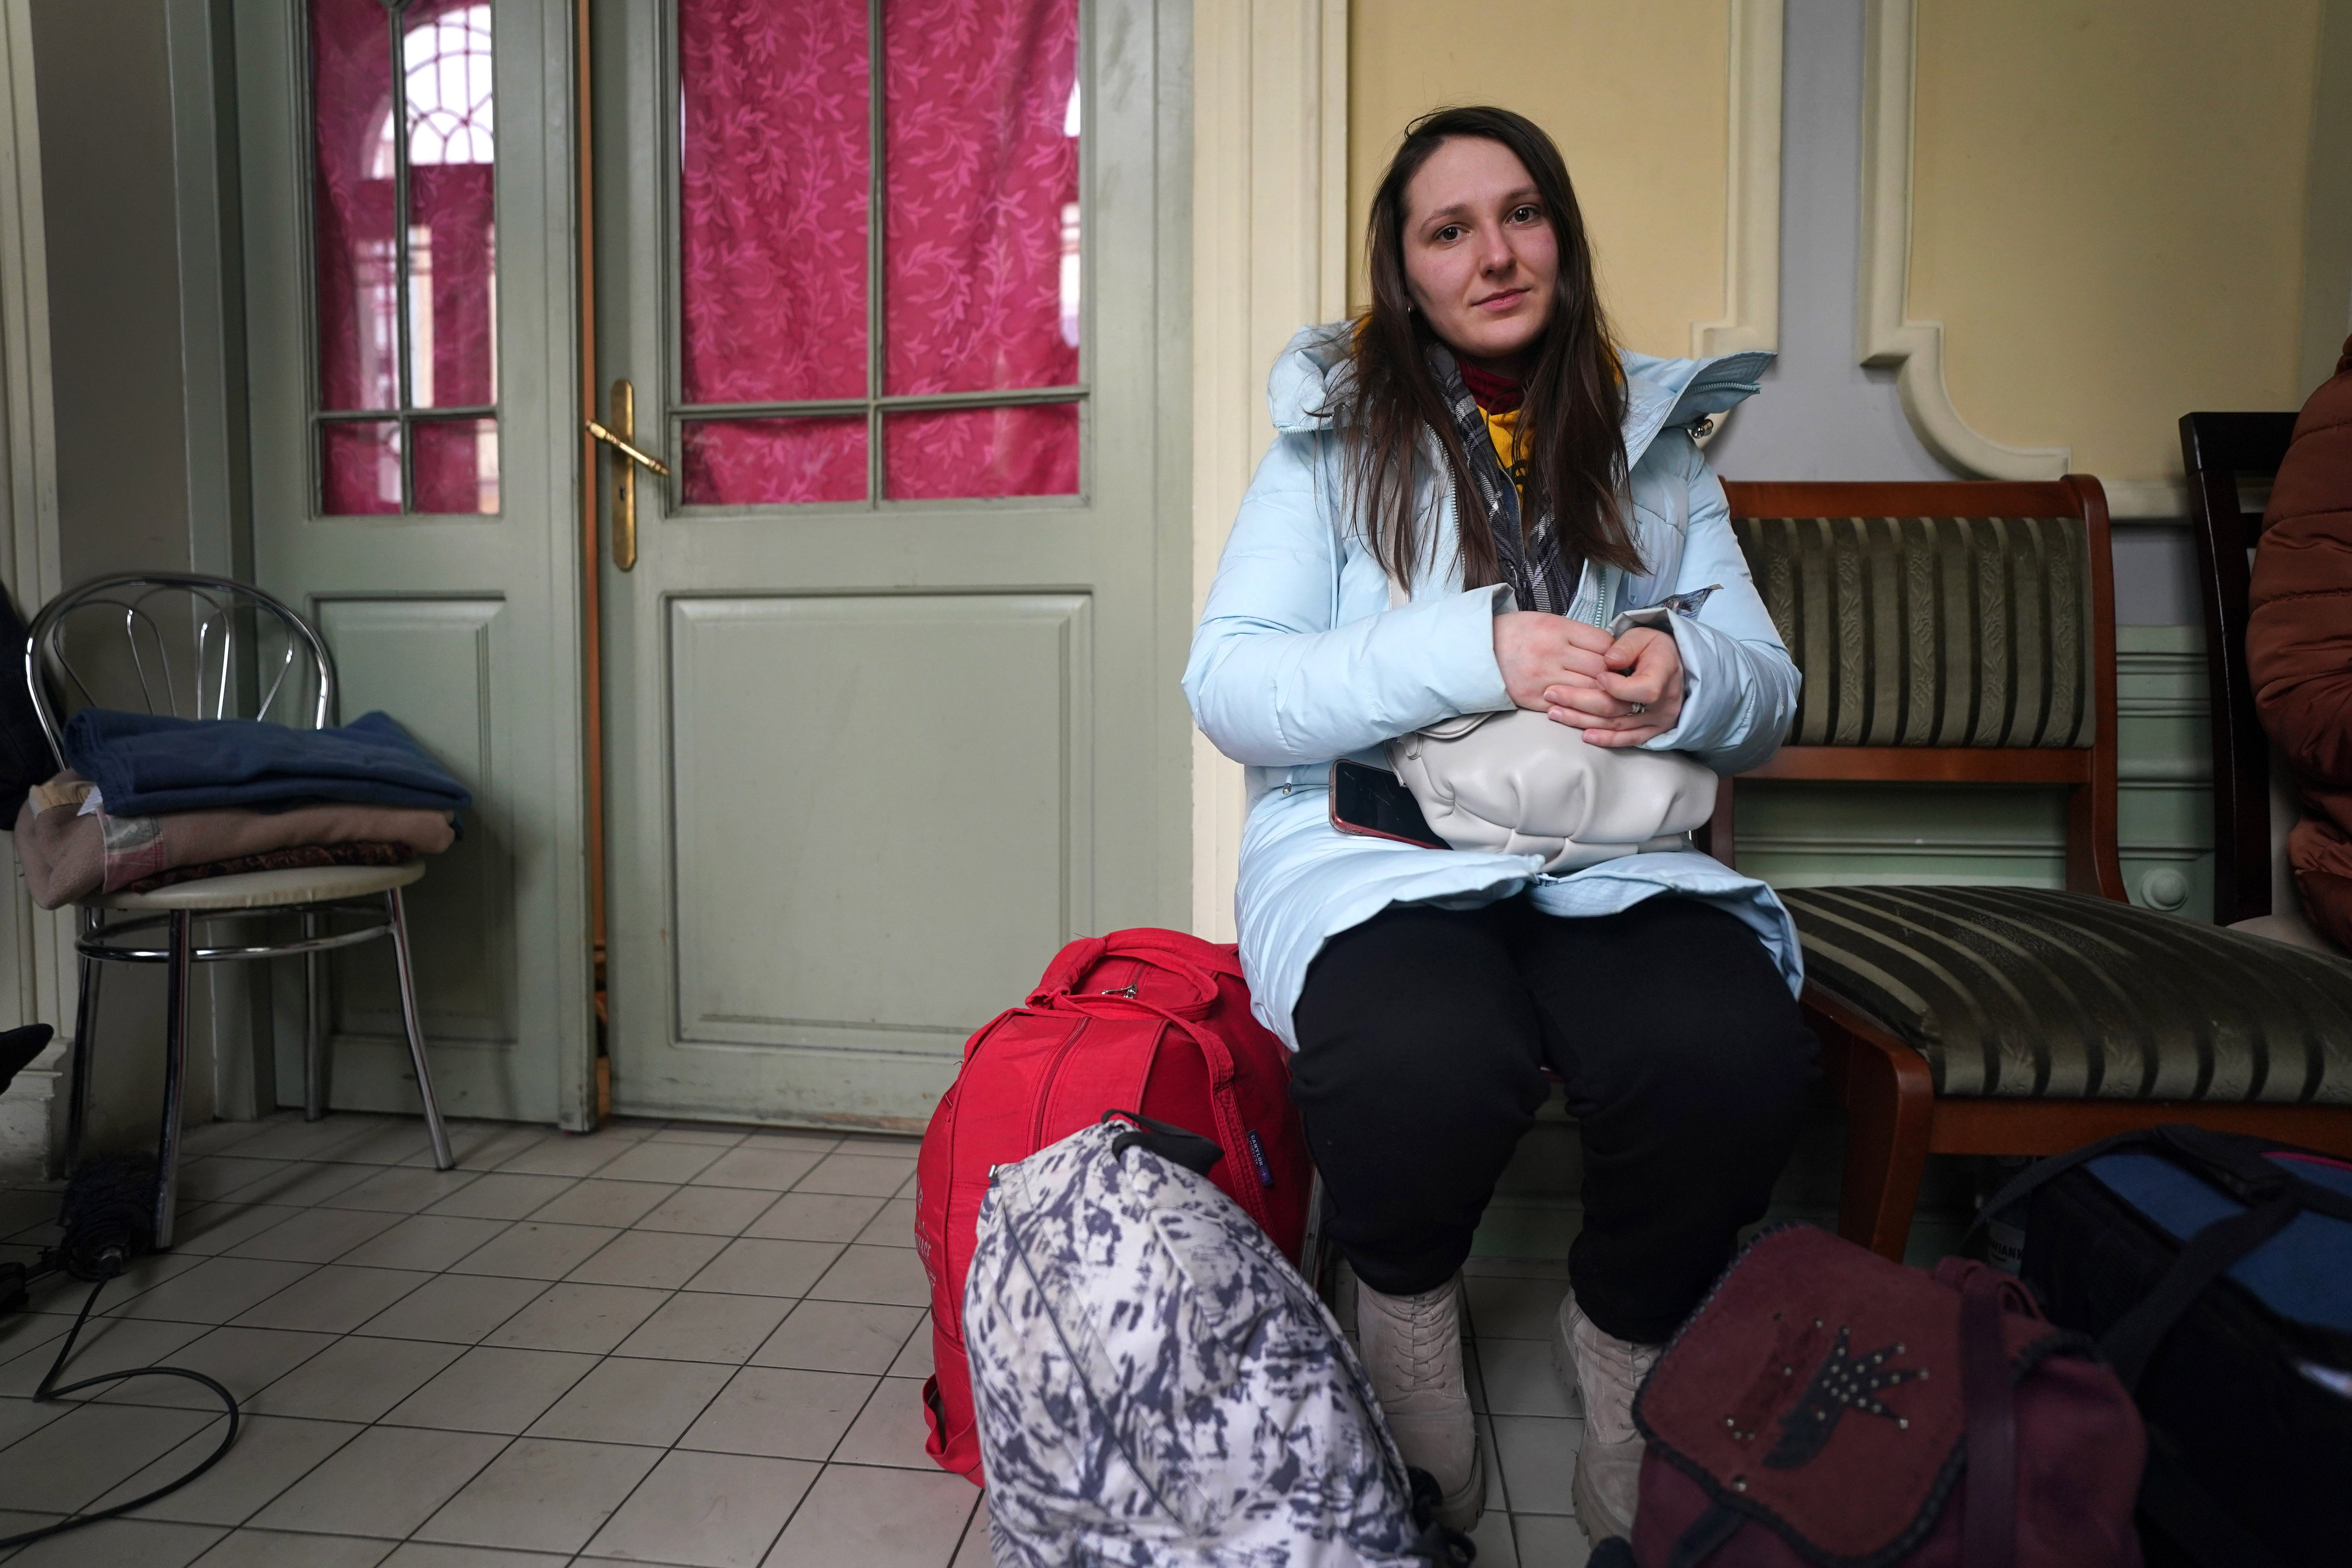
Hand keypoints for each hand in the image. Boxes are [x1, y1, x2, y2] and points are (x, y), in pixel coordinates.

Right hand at [1493, 611, 1612, 711]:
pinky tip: (1586, 704)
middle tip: (1620, 680)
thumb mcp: (1546, 621)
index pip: (1604, 643)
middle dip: (1614, 676)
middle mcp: (1551, 653)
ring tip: (1607, 693)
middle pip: (1601, 669)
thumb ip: (1577, 634)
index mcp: (1556, 629)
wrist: (1477, 651)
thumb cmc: (1515, 634)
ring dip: (1602, 694)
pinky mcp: (1533, 698)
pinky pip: (1569, 707)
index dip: (1617, 653)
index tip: (1617, 659)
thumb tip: (1609, 650)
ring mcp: (1542, 678)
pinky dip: (1581, 707)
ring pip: (1589, 691)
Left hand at [1541, 625, 1684, 746]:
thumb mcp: (1643, 637)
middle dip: (1581, 702)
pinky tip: (1584, 735)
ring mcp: (1657, 721)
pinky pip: (1627, 739)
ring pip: (1617, 726)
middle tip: (1552, 693)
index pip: (1640, 690)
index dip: (1616, 686)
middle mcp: (1663, 704)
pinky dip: (1605, 739)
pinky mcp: (1650, 731)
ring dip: (1583, 721)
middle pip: (1619, 710)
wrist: (1673, 666)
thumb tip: (1609, 660)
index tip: (1598, 674)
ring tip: (1555, 712)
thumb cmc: (1654, 648)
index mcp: (1664, 677)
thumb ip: (1627, 646)